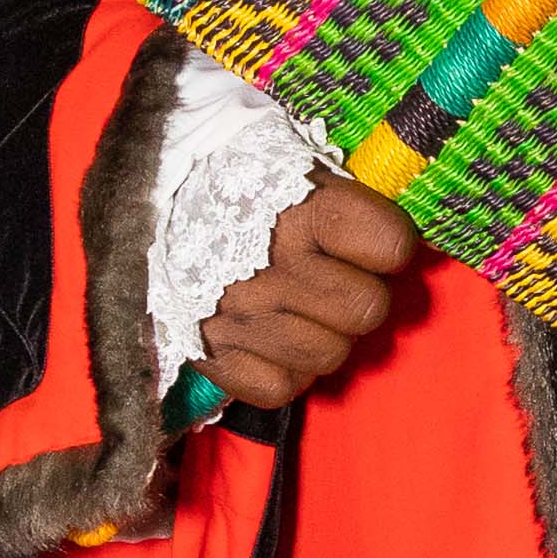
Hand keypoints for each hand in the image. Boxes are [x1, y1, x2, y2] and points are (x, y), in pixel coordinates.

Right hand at [195, 171, 420, 411]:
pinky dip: (283, 370)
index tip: (368, 242)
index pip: (392, 246)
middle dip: (358, 296)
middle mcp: (273, 266)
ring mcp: (240, 314)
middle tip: (333, 279)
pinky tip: (273, 340)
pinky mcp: (211, 354)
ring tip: (301, 310)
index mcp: (303, 211)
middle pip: (367, 310)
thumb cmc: (249, 183)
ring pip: (330, 355)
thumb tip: (402, 244)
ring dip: (324, 336)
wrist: (154, 198)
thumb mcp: (303, 169)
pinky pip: (280, 388)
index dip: (388, 246)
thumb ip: (351, 206)